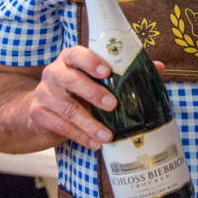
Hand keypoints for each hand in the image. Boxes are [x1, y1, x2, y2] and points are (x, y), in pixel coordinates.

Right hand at [28, 47, 164, 149]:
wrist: (44, 112)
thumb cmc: (79, 91)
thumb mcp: (98, 81)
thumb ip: (126, 72)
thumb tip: (158, 67)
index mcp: (70, 59)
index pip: (77, 54)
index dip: (91, 61)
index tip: (107, 72)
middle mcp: (54, 73)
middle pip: (71, 80)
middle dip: (93, 93)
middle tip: (113, 105)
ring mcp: (44, 94)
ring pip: (67, 109)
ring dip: (90, 124)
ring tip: (107, 136)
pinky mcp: (39, 115)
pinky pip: (61, 127)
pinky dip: (80, 136)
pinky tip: (94, 143)